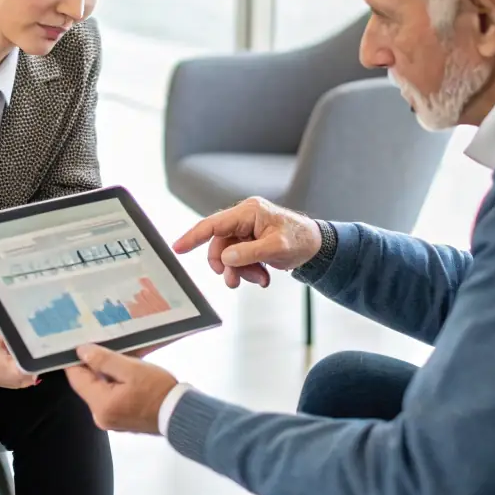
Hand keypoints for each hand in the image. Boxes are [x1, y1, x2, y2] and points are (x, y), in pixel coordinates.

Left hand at [64, 344, 177, 434]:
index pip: (76, 378)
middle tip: (106, 348)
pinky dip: (114, 385)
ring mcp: (109, 420)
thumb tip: (81, 351)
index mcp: (100, 404)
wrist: (179, 413)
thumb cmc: (157, 390)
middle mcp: (99, 416)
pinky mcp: (119, 420)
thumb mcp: (131, 369)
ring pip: (98, 390)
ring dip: (106, 375)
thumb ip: (104, 360)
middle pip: (86, 385)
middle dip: (94, 366)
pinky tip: (127, 375)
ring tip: (121, 360)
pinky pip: (109, 398)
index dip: (76, 359)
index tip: (82, 343)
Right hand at [173, 196, 321, 288]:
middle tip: (233, 282)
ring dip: (241, 271)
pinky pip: (240, 258)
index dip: (193, 236)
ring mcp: (247, 230)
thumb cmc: (300, 240)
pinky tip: (263, 277)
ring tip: (260, 280)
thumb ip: (249, 253)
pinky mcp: (251, 241)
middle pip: (220, 244)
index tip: (177, 248)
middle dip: (227, 265)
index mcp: (248, 212)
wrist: (317, 247)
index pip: (213, 224)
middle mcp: (245, 218)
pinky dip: (249, 271)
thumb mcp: (276, 247)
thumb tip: (225, 258)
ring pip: (229, 255)